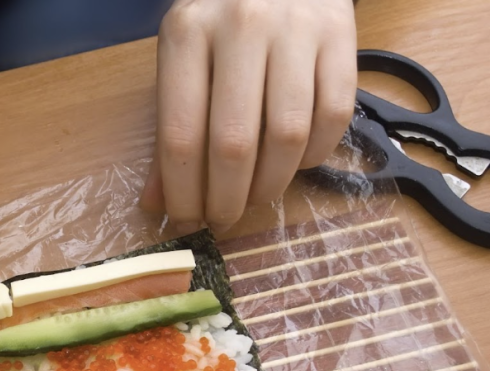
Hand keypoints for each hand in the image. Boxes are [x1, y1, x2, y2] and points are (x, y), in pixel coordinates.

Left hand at [140, 0, 357, 230]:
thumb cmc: (219, 19)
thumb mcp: (182, 60)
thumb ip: (169, 131)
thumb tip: (157, 205)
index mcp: (186, 33)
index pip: (181, 135)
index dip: (184, 193)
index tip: (188, 222)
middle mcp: (241, 25)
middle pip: (234, 144)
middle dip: (226, 199)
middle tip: (222, 220)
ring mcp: (296, 27)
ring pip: (287, 136)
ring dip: (270, 184)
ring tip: (256, 196)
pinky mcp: (342, 33)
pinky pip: (332, 117)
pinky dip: (314, 155)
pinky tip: (294, 162)